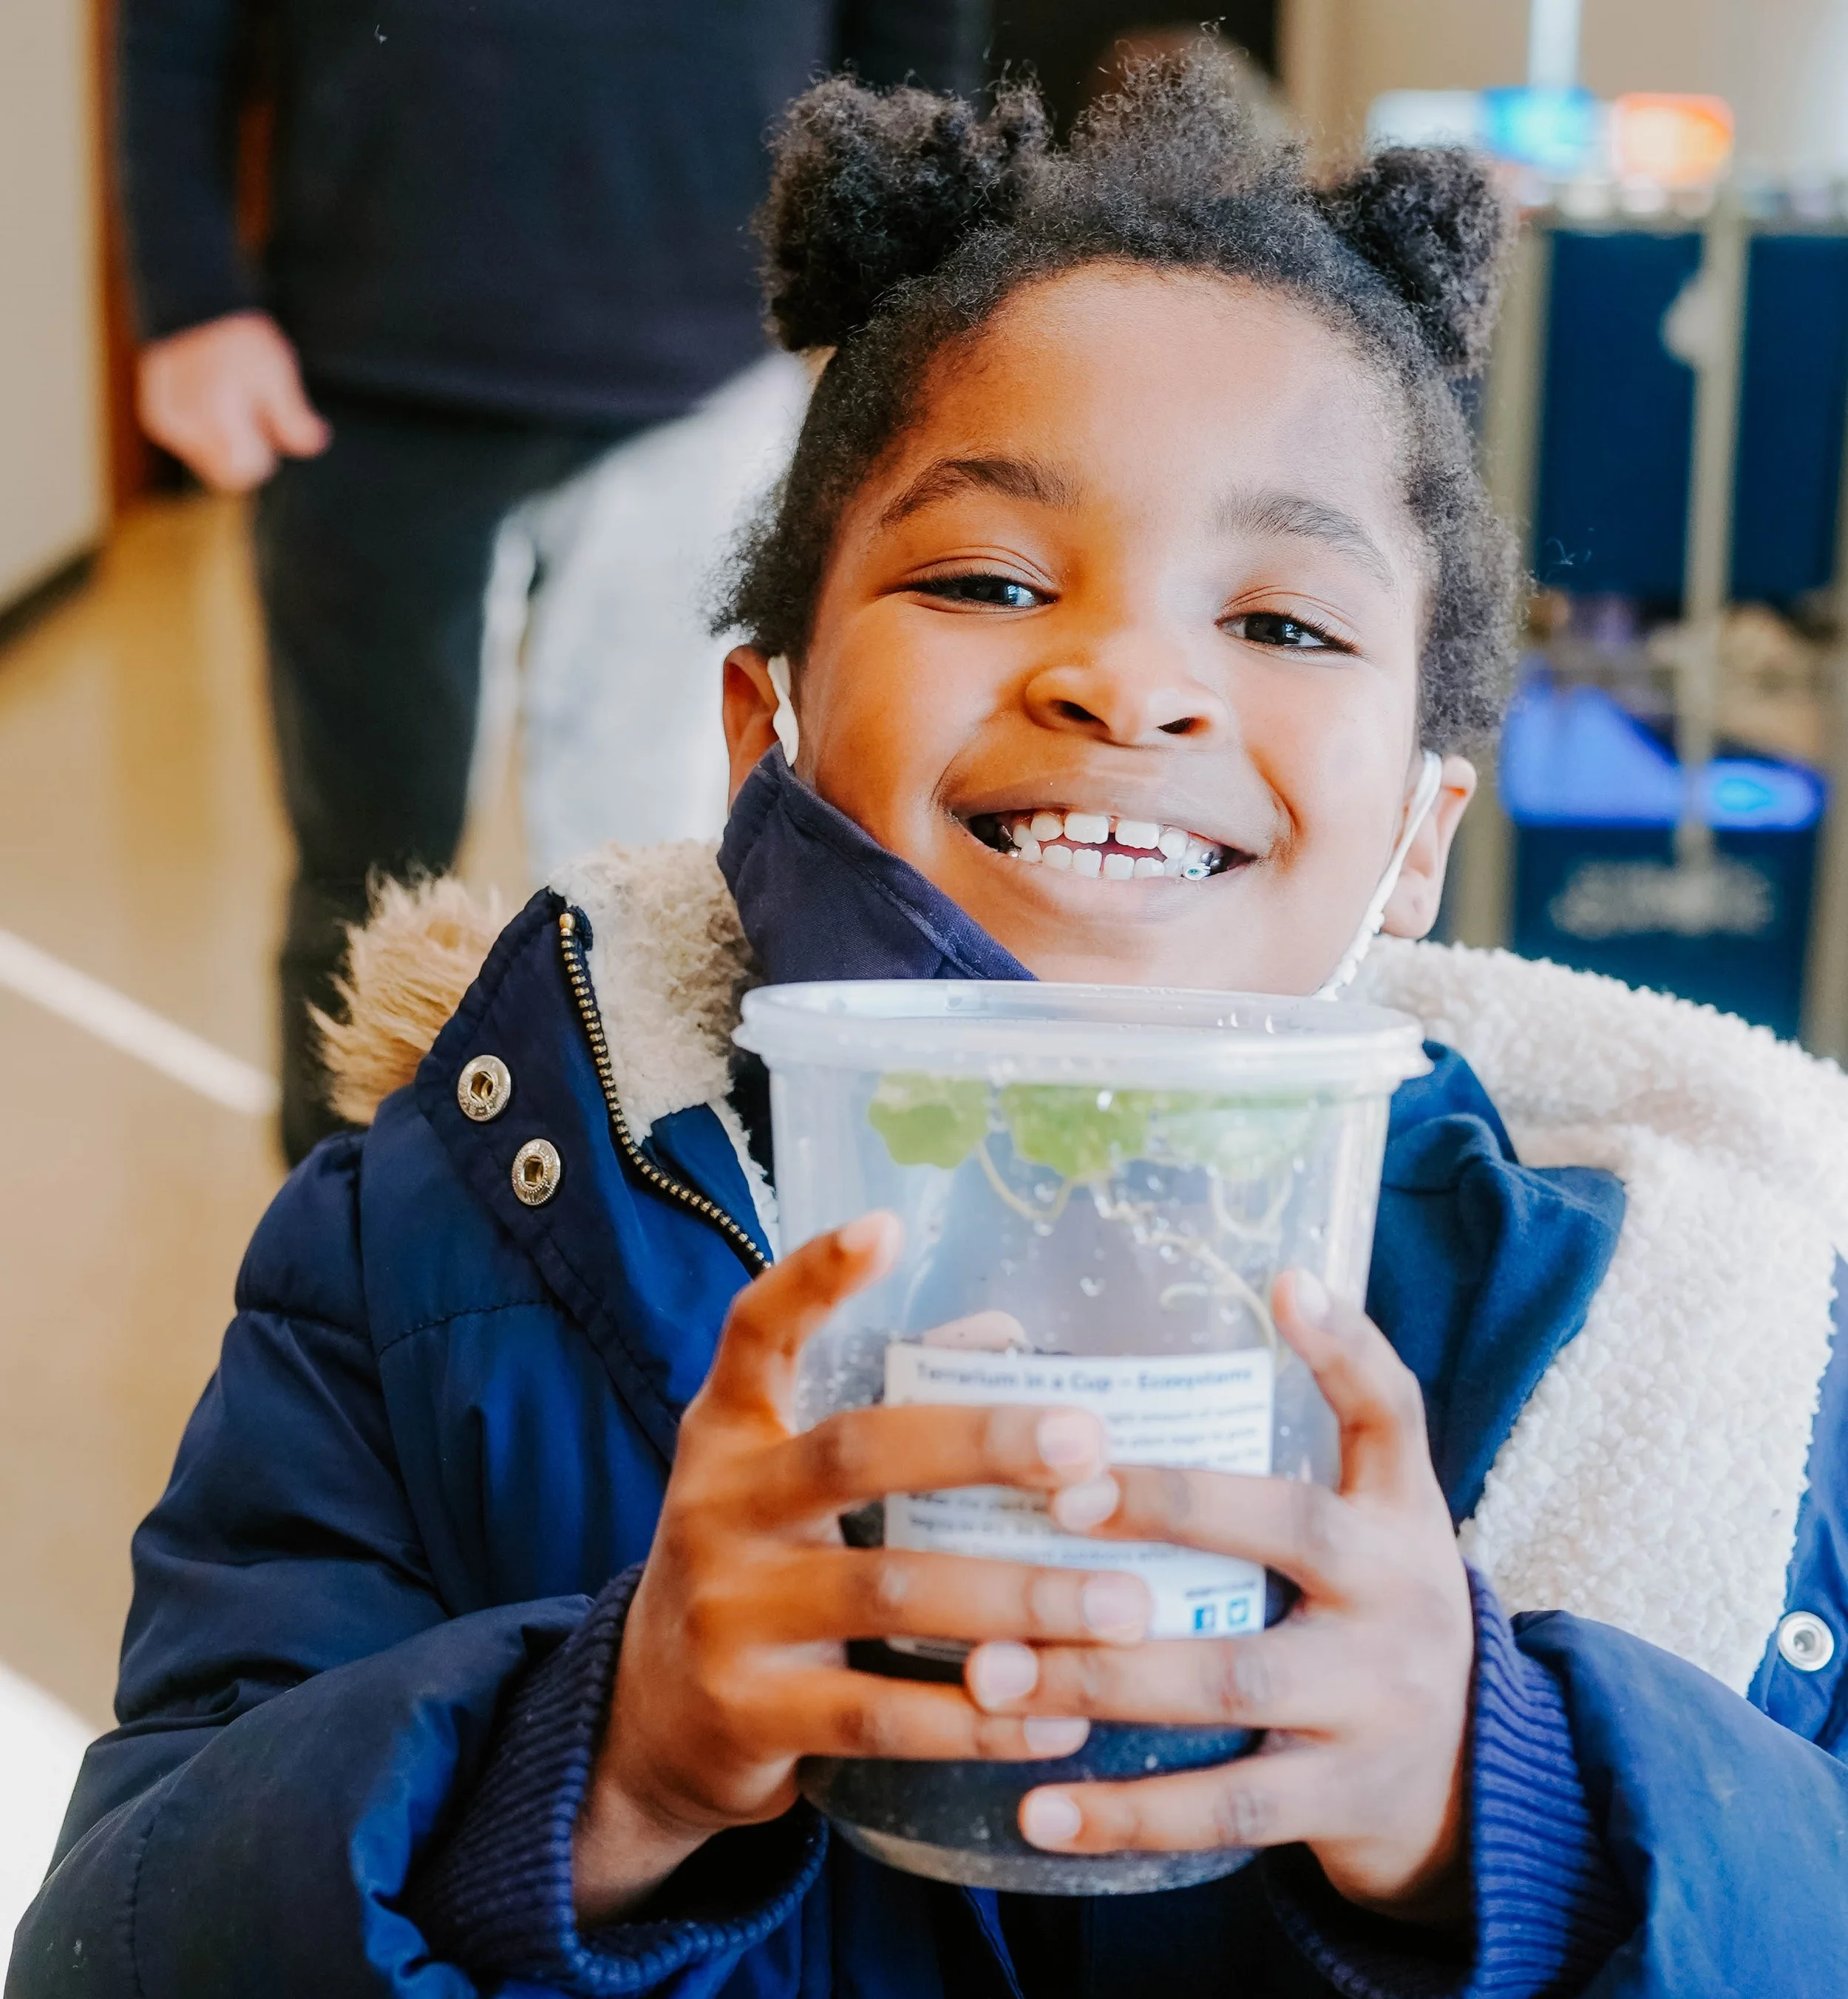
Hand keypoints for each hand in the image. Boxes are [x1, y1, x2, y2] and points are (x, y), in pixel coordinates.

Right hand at [136, 311, 329, 491]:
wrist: (192, 307)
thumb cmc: (240, 341)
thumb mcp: (277, 371)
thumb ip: (294, 415)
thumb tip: (316, 443)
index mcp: (217, 411)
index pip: (248, 471)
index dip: (263, 452)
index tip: (265, 422)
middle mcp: (185, 421)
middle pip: (228, 475)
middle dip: (245, 453)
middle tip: (249, 415)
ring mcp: (166, 421)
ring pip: (207, 462)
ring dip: (224, 443)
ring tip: (227, 400)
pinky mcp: (156, 417)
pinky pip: (189, 444)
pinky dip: (203, 431)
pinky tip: (209, 400)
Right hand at [573, 1213, 1154, 1925]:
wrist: (651, 1721)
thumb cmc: (761, 1564)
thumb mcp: (788, 1477)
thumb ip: (888, 1404)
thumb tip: (1006, 1332)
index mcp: (730, 1431)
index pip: (755, 1331)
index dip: (813, 1277)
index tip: (884, 1225)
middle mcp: (718, 1507)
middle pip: (855, 1453)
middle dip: (981, 1446)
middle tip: (1090, 1448)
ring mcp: (728, 1612)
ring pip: (889, 1592)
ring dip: (1017, 1600)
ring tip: (1123, 1606)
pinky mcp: (750, 1715)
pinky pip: (883, 1717)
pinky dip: (981, 1717)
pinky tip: (1062, 1713)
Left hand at [964, 1270, 1474, 1923]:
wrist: (1471, 1789)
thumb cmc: (1368, 1619)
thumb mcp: (1370, 1527)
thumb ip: (1297, 1448)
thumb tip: (1210, 1316)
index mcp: (1400, 1514)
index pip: (1392, 1409)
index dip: (1346, 1344)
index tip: (1283, 1284)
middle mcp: (1401, 1594)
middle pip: (1289, 1533)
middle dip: (1168, 1509)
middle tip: (1050, 1504)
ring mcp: (1377, 1704)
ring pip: (1234, 1679)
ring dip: (1105, 1675)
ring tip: (991, 1673)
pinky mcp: (1341, 1801)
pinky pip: (1225, 1810)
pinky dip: (1128, 1813)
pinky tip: (1038, 1808)